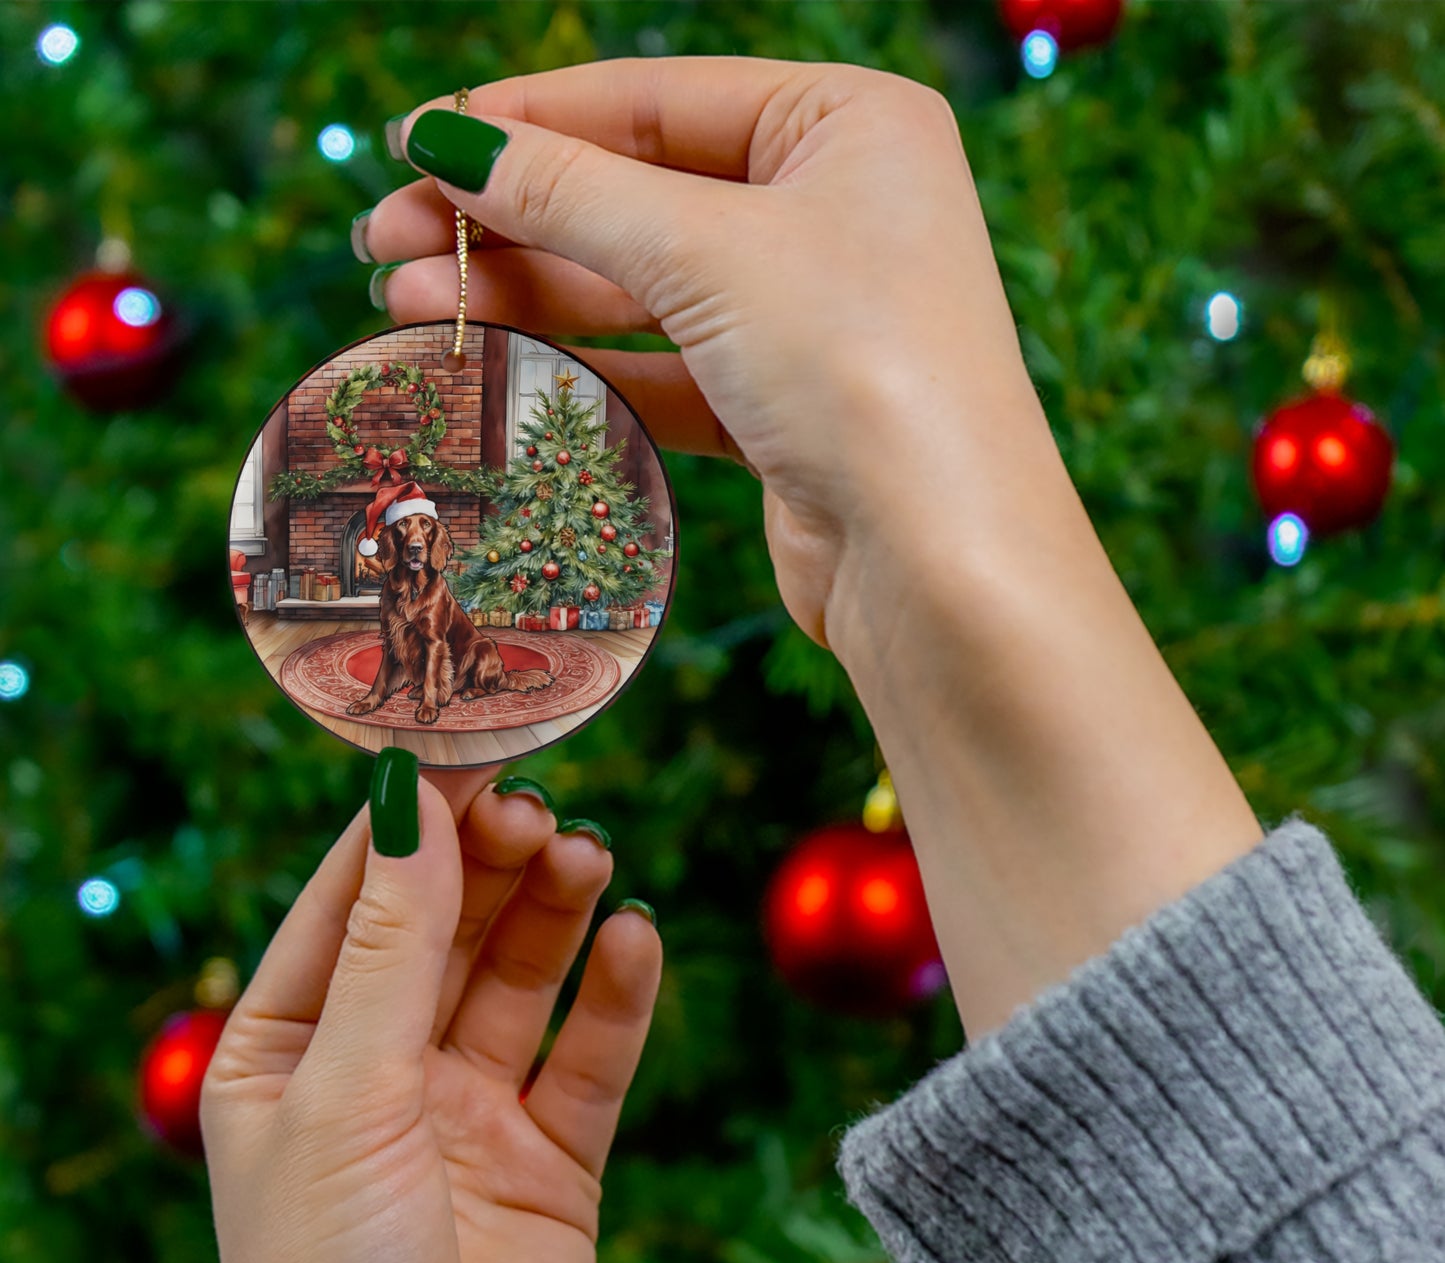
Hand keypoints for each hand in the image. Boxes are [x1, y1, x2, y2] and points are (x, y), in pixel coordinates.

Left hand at [202, 763, 661, 1262]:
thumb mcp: (346, 1095)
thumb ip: (391, 946)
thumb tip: (410, 799)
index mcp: (289, 1053)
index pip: (352, 902)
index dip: (409, 823)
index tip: (466, 744)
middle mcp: (380, 1073)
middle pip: (447, 928)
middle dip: (491, 862)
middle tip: (541, 806)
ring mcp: (469, 1114)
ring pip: (521, 978)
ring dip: (556, 911)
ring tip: (589, 857)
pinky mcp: (552, 1159)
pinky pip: (590, 1055)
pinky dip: (617, 995)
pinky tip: (636, 938)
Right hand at [361, 56, 1047, 652]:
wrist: (938, 560)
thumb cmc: (857, 366)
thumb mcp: (706, 250)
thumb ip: (571, 192)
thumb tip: (448, 141)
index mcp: (847, 124)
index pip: (656, 99)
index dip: (527, 119)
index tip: (414, 141)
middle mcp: (834, 209)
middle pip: (638, 194)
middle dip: (509, 217)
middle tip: (385, 240)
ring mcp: (809, 313)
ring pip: (641, 287)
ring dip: (526, 293)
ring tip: (406, 303)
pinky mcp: (783, 407)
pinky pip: (664, 367)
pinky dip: (583, 365)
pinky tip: (494, 361)